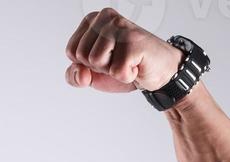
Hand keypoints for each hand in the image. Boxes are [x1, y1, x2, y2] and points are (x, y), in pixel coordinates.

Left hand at [65, 8, 183, 93]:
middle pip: (82, 56)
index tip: (106, 58)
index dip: (86, 64)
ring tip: (127, 61)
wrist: (158, 72)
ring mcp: (120, 27)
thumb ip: (74, 75)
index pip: (71, 51)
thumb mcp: (92, 74)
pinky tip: (136, 66)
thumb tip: (82, 73)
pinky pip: (116, 71)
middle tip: (118, 60)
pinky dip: (126, 77)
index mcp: (93, 20)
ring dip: (112, 71)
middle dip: (100, 67)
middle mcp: (106, 17)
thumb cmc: (125, 67)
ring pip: (96, 61)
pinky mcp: (133, 41)